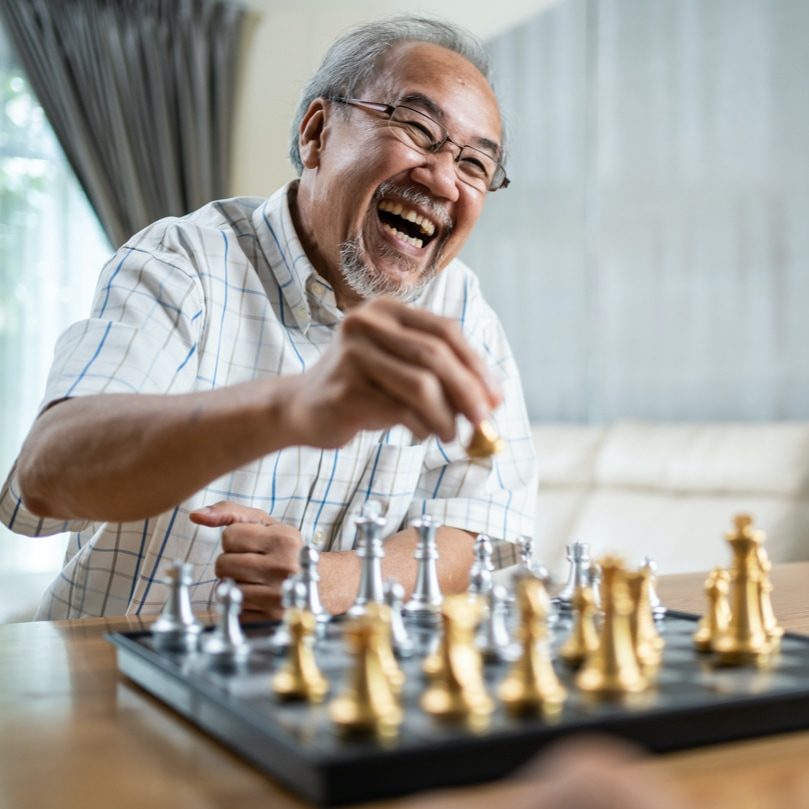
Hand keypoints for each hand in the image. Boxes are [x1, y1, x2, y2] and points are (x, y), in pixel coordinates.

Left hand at [190, 501, 302, 619]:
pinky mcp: (271, 620)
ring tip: (256, 580)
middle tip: (254, 564)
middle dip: (232, 563)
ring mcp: (278, 598)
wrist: (325, 583)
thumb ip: (230, 513)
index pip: (229, 537)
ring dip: (235, 585)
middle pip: (223, 564)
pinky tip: (258, 598)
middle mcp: (284, 568)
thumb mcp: (267, 524)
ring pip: (225, 589)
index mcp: (284, 540)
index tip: (254, 545)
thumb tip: (195, 515)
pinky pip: (233, 611)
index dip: (236, 541)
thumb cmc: (288, 550)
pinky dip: (241, 605)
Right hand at [282, 297, 501, 448]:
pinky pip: (399, 411)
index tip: (496, 397)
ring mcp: (351, 354)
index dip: (476, 365)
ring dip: (446, 417)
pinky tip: (419, 434)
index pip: (445, 330)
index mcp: (387, 310)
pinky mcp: (344, 389)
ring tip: (451, 436)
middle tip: (485, 422)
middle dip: (468, 392)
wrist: (301, 407)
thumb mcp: (401, 369)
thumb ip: (440, 374)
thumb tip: (490, 401)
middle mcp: (367, 324)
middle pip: (436, 355)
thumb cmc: (364, 388)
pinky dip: (420, 427)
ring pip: (421, 385)